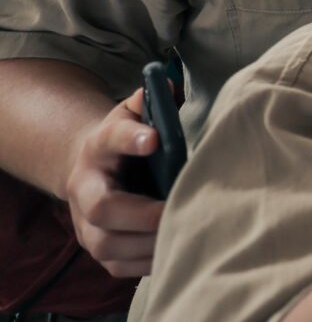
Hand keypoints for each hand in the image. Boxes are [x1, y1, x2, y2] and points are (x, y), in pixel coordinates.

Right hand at [63, 88, 164, 276]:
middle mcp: (85, 190)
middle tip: (177, 210)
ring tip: (183, 234)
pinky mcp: (101, 253)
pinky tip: (176, 250)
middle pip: (102, 209)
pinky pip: (121, 267)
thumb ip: (150, 102)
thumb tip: (169, 87)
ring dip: (149, 243)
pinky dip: (149, 263)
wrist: (95, 171)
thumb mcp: (134, 115)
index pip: (112, 139)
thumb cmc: (127, 141)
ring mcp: (87, 226)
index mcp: (98, 149)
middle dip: (141, 214)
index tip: (154, 138)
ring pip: (109, 245)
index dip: (131, 138)